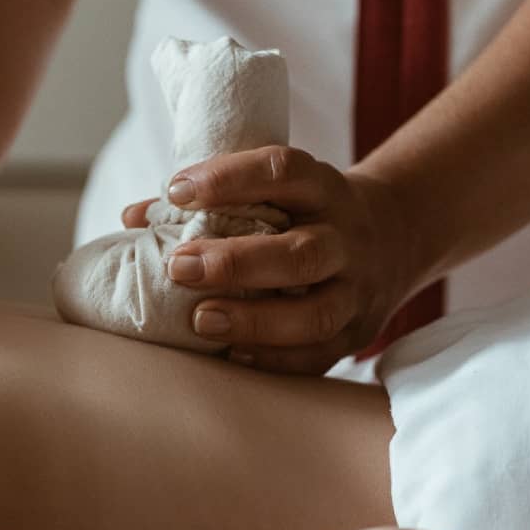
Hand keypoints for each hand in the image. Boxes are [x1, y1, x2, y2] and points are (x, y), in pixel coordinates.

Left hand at [120, 145, 416, 374]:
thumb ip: (210, 200)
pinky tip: (231, 355)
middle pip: (302, 253)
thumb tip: (132, 218)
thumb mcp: (277, 191)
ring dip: (255, 320)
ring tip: (200, 320)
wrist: (397, 236)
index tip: (177, 190)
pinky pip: (320, 354)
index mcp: (323, 190)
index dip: (229, 178)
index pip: (283, 172)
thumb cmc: (305, 213)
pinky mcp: (357, 333)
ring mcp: (357, 290)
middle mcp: (347, 238)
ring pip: (316, 312)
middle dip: (237, 263)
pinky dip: (274, 358)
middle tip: (179, 267)